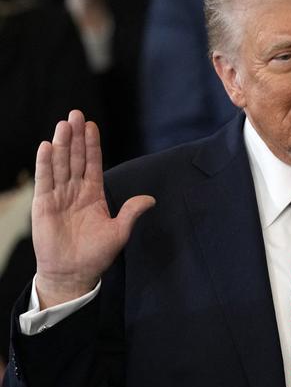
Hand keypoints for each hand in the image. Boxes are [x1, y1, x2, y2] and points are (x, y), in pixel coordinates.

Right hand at [32, 111, 154, 308]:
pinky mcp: (43, 205)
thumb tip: (150, 199)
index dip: (91, 145)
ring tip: (63, 124)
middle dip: (75, 136)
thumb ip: (131, 212)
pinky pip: (45, 181)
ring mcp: (58, 196)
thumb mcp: (119, 232)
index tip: (92, 125)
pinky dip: (45, 164)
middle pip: (74, 158)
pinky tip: (46, 147)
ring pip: (60, 165)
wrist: (74, 273)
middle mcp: (75, 191)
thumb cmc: (96, 254)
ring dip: (61, 144)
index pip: (92, 163)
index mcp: (93, 194)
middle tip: (76, 114)